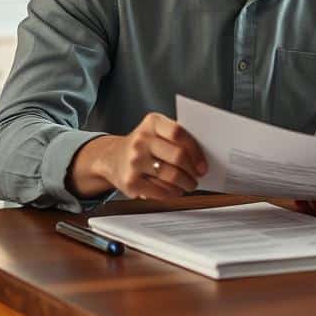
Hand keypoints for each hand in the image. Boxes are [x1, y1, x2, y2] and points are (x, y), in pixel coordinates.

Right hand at [69, 112, 207, 201]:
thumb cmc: (142, 145)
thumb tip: (204, 155)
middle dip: (193, 171)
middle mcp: (141, 140)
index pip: (179, 133)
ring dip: (186, 184)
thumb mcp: (156, 132)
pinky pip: (160, 191)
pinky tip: (175, 191)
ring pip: (171, 176)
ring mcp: (134, 161)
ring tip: (189, 185)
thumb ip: (177, 138)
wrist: (111, 157)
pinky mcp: (130, 182)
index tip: (203, 163)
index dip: (196, 150)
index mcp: (152, 123)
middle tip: (197, 176)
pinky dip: (172, 193)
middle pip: (178, 156)